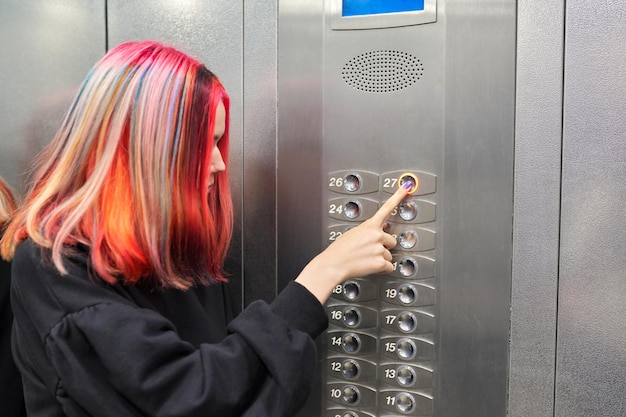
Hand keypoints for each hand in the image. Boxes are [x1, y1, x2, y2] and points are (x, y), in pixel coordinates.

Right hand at [295, 185, 409, 303]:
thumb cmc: (339, 250)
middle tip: (370, 251)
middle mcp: (377, 235)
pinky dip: (381, 269)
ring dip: (380, 259)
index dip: (398, 196)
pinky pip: (389, 267)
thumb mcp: (353, 233)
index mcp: (369, 226)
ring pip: (389, 256)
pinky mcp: (381, 262)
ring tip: (366, 259)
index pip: (387, 207)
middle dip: (384, 247)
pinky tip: (370, 267)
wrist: (334, 264)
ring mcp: (379, 249)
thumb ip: (368, 231)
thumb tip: (379, 233)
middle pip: (391, 241)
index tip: (406, 187)